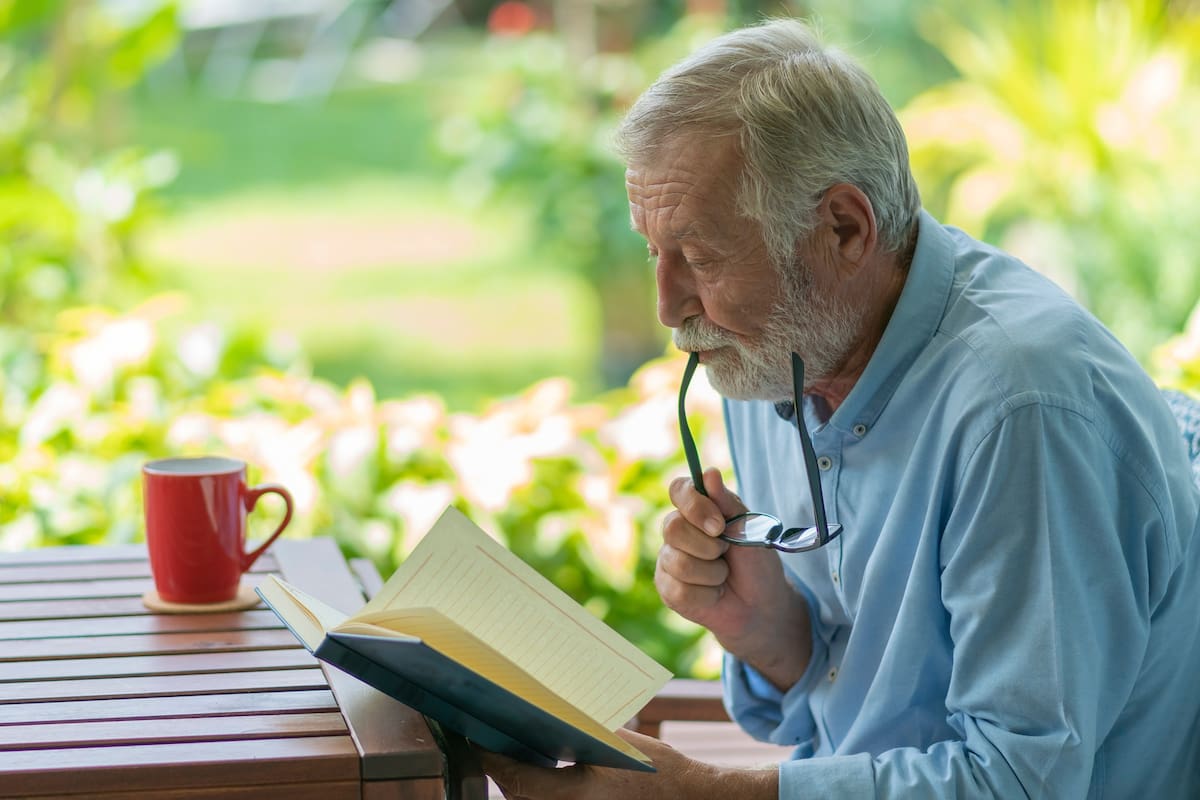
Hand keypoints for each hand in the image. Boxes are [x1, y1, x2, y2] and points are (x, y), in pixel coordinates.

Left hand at [479, 728, 774, 799]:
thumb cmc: (659, 774)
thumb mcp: (616, 742)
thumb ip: (577, 729)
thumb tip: (542, 707)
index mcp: (569, 796)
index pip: (510, 774)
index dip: (485, 751)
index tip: (470, 726)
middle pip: (513, 788)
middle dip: (496, 760)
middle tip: (481, 726)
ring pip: (526, 798)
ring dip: (514, 774)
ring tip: (502, 740)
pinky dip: (534, 784)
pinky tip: (535, 760)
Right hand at [656, 468, 810, 688]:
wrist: (761, 606)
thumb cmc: (756, 564)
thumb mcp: (749, 530)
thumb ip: (727, 503)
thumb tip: (709, 472)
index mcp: (697, 510)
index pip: (678, 490)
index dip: (694, 505)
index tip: (719, 524)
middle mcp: (677, 531)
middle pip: (672, 527)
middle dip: (708, 546)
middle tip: (726, 554)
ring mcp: (669, 559)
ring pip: (678, 561)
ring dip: (712, 573)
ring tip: (723, 577)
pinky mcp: (667, 588)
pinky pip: (679, 589)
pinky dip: (707, 595)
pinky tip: (714, 594)